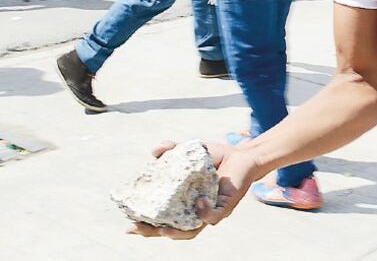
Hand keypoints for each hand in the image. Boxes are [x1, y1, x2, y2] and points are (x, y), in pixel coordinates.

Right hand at [127, 140, 257, 239]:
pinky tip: (198, 202)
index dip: (144, 226)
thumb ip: (172, 151)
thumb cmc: (214, 158)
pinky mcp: (225, 207)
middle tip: (138, 228)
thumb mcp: (189, 153)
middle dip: (153, 233)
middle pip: (172, 231)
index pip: (161, 220)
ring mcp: (210, 211)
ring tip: (163, 229)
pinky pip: (214, 216)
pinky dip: (205, 212)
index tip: (127, 226)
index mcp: (182, 204)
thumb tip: (156, 150)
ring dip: (176, 233)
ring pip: (191, 231)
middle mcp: (194, 212)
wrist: (242, 155)